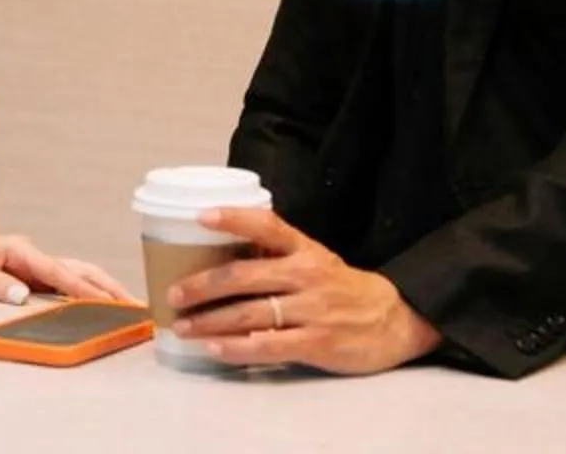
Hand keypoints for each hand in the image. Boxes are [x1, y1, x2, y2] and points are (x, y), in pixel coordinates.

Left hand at [0, 229, 132, 305]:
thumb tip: (21, 295)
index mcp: (20, 250)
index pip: (57, 271)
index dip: (81, 288)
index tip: (104, 301)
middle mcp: (33, 256)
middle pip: (78, 269)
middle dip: (107, 286)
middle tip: (133, 305)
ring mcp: (36, 267)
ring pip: (78, 275)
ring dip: (103, 289)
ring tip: (129, 307)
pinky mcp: (35, 278)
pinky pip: (67, 285)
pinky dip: (88, 294)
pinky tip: (103, 307)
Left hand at [167, 206, 438, 374]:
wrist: (392, 320)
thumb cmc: (341, 288)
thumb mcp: (314, 260)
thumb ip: (276, 256)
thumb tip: (221, 253)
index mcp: (304, 249)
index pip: (266, 225)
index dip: (233, 218)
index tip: (200, 216)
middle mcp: (306, 274)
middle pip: (244, 276)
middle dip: (202, 285)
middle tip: (173, 293)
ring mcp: (312, 310)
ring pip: (249, 313)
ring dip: (209, 321)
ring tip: (183, 326)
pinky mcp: (316, 342)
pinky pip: (267, 345)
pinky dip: (236, 347)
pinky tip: (214, 348)